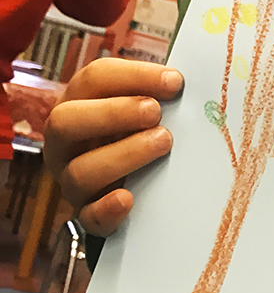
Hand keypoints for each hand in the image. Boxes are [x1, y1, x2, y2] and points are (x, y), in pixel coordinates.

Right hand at [44, 58, 182, 235]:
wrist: (136, 192)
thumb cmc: (142, 136)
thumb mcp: (146, 110)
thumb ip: (160, 94)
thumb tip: (186, 80)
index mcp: (79, 105)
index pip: (94, 80)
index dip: (134, 76)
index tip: (174, 82)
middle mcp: (66, 143)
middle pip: (67, 121)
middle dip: (114, 113)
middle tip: (155, 112)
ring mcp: (73, 180)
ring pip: (81, 171)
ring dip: (123, 154)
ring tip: (163, 142)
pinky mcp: (88, 215)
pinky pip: (89, 216)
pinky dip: (106, 208)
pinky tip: (128, 198)